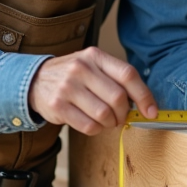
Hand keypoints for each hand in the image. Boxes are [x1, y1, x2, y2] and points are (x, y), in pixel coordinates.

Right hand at [29, 47, 158, 134]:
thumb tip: (144, 104)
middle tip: (120, 117)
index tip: (151, 111)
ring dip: (110, 123)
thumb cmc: (73, 76)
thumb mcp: (92, 66)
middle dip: (124, 114)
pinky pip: (88, 126)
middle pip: (118, 98)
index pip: (127, 74)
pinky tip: (92, 123)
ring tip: (105, 120)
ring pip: (104, 115)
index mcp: (95, 56)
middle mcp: (80, 68)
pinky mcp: (58, 106)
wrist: (35, 80)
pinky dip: (96, 129)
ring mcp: (67, 87)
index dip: (144, 96)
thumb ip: (116, 79)